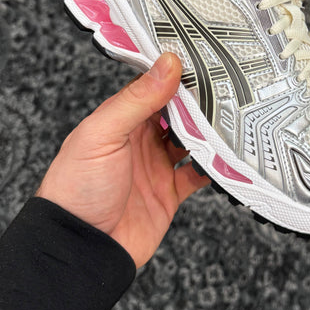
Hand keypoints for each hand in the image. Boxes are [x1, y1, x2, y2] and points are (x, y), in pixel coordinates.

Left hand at [36, 53, 208, 267]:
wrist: (81, 248)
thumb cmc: (77, 188)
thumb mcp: (103, 134)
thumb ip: (136, 100)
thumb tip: (167, 64)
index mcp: (120, 120)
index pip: (153, 88)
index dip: (175, 75)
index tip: (202, 62)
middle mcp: (139, 140)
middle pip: (177, 113)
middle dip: (199, 102)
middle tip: (227, 87)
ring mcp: (155, 167)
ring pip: (191, 142)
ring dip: (209, 133)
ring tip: (233, 118)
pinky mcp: (169, 194)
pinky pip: (197, 175)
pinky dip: (214, 168)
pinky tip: (227, 159)